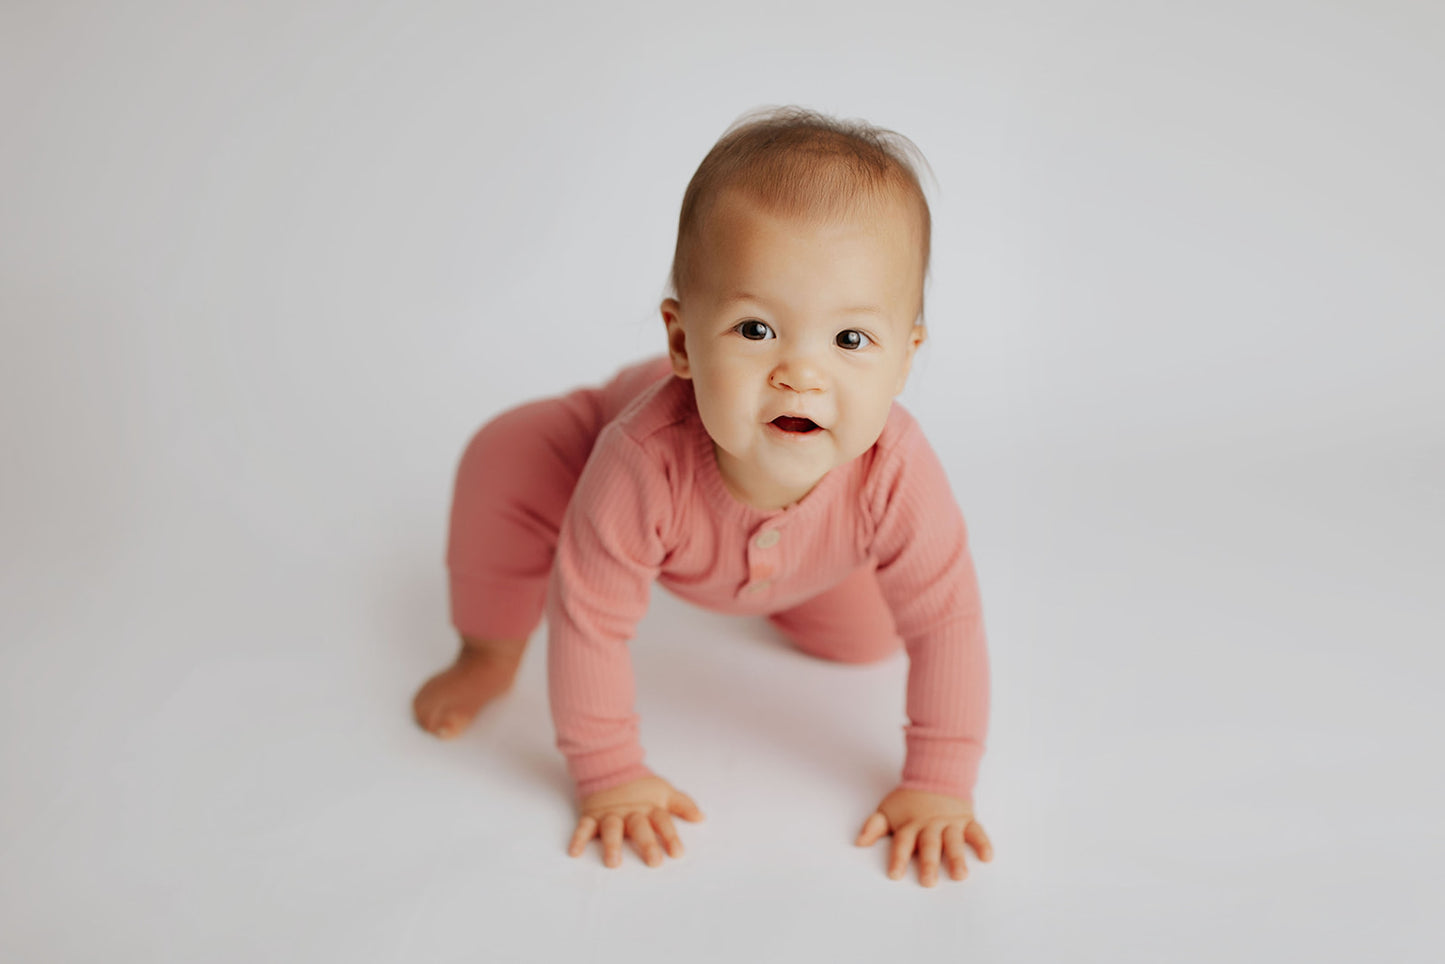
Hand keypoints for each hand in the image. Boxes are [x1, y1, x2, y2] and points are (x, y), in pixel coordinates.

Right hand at [568, 775, 704, 868]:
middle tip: (654, 862)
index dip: (670, 836)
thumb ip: (682, 804)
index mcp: (649, 807)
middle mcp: (630, 812)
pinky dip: (578, 839)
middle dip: (647, 844)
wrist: (610, 767)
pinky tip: (574, 852)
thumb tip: (701, 818)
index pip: (662, 821)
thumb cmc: (640, 787)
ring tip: (613, 862)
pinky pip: (583, 827)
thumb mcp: (664, 792)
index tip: (677, 853)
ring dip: (612, 844)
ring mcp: (610, 813)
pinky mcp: (591, 815)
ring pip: (611, 828)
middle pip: (639, 827)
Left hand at [855, 787, 993, 886]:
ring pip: (953, 841)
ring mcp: (950, 822)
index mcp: (910, 825)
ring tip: (960, 875)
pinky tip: (987, 857)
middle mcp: (930, 825)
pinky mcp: (966, 820)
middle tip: (929, 882)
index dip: (898, 858)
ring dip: (957, 857)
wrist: (936, 774)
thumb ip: (874, 826)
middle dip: (929, 863)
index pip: (903, 842)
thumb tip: (858, 843)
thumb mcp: (888, 810)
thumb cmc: (909, 800)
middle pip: (929, 845)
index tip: (895, 874)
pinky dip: (983, 843)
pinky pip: (977, 831)